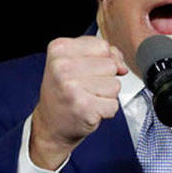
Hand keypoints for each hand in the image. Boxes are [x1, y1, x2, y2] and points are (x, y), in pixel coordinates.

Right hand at [29, 36, 128, 169]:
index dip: (100, 60)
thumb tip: (121, 66)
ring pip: (115, 84)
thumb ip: (101, 54)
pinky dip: (105, 111)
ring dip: (105, 95)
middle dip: (103, 78)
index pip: (102, 45)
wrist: (50, 126)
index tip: (83, 72)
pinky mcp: (84, 108)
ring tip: (86, 99)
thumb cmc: (62, 93)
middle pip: (110, 64)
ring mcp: (72, 88)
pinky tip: (89, 111)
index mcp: (59, 49)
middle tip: (83, 88)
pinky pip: (113, 104)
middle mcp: (62, 66)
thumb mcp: (74, 63)